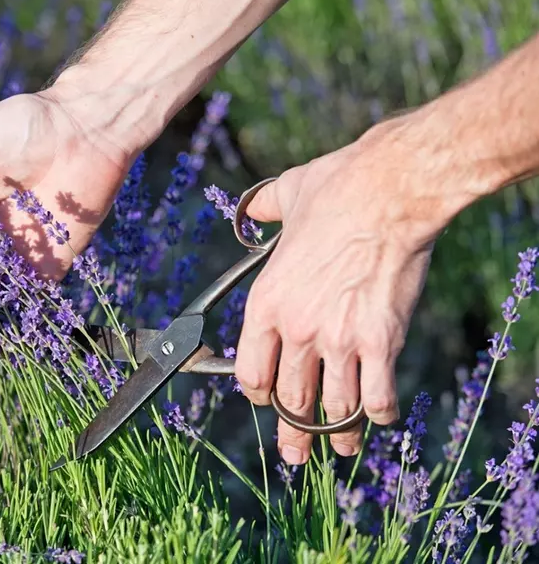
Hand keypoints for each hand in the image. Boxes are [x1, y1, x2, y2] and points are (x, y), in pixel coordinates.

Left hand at [234, 117, 457, 464]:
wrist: (390, 190)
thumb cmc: (336, 188)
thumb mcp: (283, 196)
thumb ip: (263, 211)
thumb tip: (253, 208)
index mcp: (265, 303)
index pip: (250, 372)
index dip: (257, 393)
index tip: (265, 399)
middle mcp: (296, 329)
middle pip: (289, 399)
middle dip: (293, 432)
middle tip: (296, 452)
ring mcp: (339, 340)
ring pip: (332, 408)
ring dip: (338, 434)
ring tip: (343, 449)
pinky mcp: (381, 342)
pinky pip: (377, 396)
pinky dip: (379, 413)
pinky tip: (381, 417)